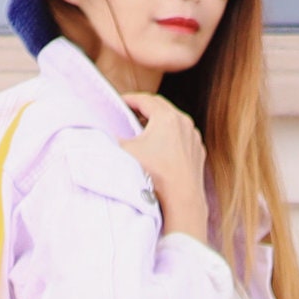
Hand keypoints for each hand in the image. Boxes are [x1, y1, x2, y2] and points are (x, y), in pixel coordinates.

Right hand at [122, 92, 208, 241]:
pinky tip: (161, 146)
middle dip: (144, 107)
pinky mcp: (198, 151)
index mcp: (166, 117)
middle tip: (130, 111)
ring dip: (158, 121)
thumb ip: (111, 139)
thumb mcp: (125, 152)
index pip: (145, 99)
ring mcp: (193, 136)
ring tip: (144, 128)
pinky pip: (182, 136)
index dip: (130, 99)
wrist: (182, 198)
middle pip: (161, 107)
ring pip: (174, 121)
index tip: (120, 102)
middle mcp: (184, 122)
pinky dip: (171, 135)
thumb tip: (100, 133)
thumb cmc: (155, 174)